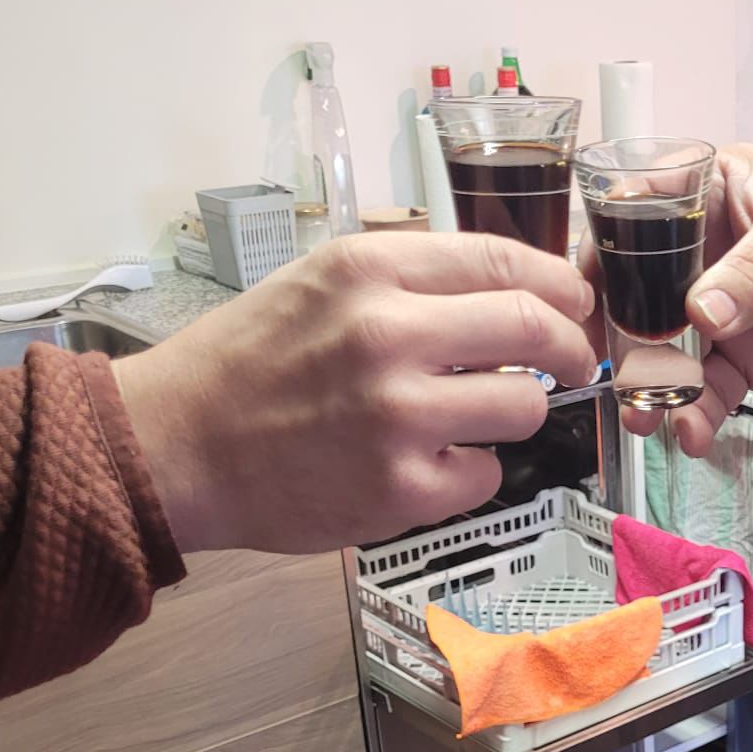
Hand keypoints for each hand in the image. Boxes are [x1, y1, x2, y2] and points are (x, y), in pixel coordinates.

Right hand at [114, 233, 601, 552]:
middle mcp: (387, 336)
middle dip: (571, 346)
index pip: (502, 261)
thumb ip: (407, 281)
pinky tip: (426, 464)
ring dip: (517, 412)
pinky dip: (470, 472)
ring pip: (524, 406)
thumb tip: (506, 290)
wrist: (176, 445)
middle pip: (534, 328)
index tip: (575, 300)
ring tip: (476, 417)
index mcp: (368, 271)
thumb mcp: (318, 283)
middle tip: (574, 360)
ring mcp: (397, 417)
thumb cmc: (247, 365)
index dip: (558, 283)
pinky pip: (485, 474)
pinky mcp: (401, 490)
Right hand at [623, 146, 752, 453]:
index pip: (631, 225)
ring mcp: (716, 312)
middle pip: (638, 302)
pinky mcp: (741, 358)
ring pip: (667, 355)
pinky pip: (705, 391)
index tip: (588, 307)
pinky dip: (695, 415)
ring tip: (651, 420)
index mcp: (700, 197)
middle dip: (625, 345)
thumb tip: (701, 313)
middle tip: (616, 382)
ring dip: (655, 390)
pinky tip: (692, 434)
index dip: (603, 265)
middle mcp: (697, 256)